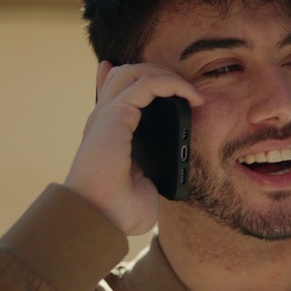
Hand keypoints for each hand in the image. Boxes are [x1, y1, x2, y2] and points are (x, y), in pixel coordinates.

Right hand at [63, 61, 203, 235]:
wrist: (100, 217)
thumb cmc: (119, 211)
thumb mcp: (143, 184)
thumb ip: (154, 169)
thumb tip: (170, 169)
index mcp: (109, 133)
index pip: (117, 93)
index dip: (138, 81)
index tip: (170, 82)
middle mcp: (104, 120)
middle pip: (126, 76)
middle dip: (160, 75)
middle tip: (188, 90)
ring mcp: (106, 115)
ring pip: (134, 72)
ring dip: (166, 75)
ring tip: (191, 92)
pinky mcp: (115, 115)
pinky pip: (146, 83)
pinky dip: (171, 83)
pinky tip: (191, 97)